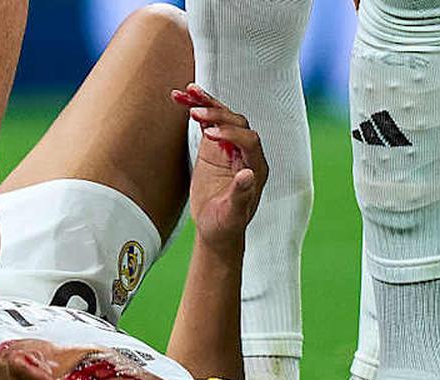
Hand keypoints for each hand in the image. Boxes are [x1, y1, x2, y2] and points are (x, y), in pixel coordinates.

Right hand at [172, 84, 267, 254]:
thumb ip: (241, 195)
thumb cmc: (226, 225)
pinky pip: (208, 122)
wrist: (217, 228)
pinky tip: (183, 97)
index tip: (209, 135)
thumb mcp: (233, 214)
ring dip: (206, 104)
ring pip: (222, 117)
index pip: (248, 140)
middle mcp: (246, 153)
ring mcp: (230, 147)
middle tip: (195, 112)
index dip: (230, 134)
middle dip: (217, 115)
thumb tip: (248, 175)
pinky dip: (197, 109)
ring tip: (187, 92)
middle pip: (237, 123)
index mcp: (256, 167)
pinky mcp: (215, 146)